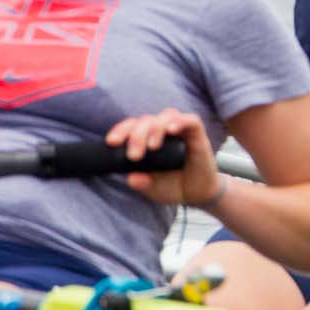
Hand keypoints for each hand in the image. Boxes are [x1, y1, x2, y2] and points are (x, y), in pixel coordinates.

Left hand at [106, 109, 220, 205]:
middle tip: (134, 155)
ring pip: (166, 116)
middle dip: (136, 135)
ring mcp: (181, 132)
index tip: (112, 142)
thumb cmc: (172, 186)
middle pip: (146, 120)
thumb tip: (132, 179)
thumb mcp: (152, 189)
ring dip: (156, 128)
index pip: (131, 126)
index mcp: (146, 139)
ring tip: (153, 147)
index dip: (120, 130)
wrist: (198, 194)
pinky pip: (191, 121)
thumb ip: (142, 184)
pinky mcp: (198, 135)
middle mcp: (163, 132)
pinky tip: (172, 130)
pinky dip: (180, 122)